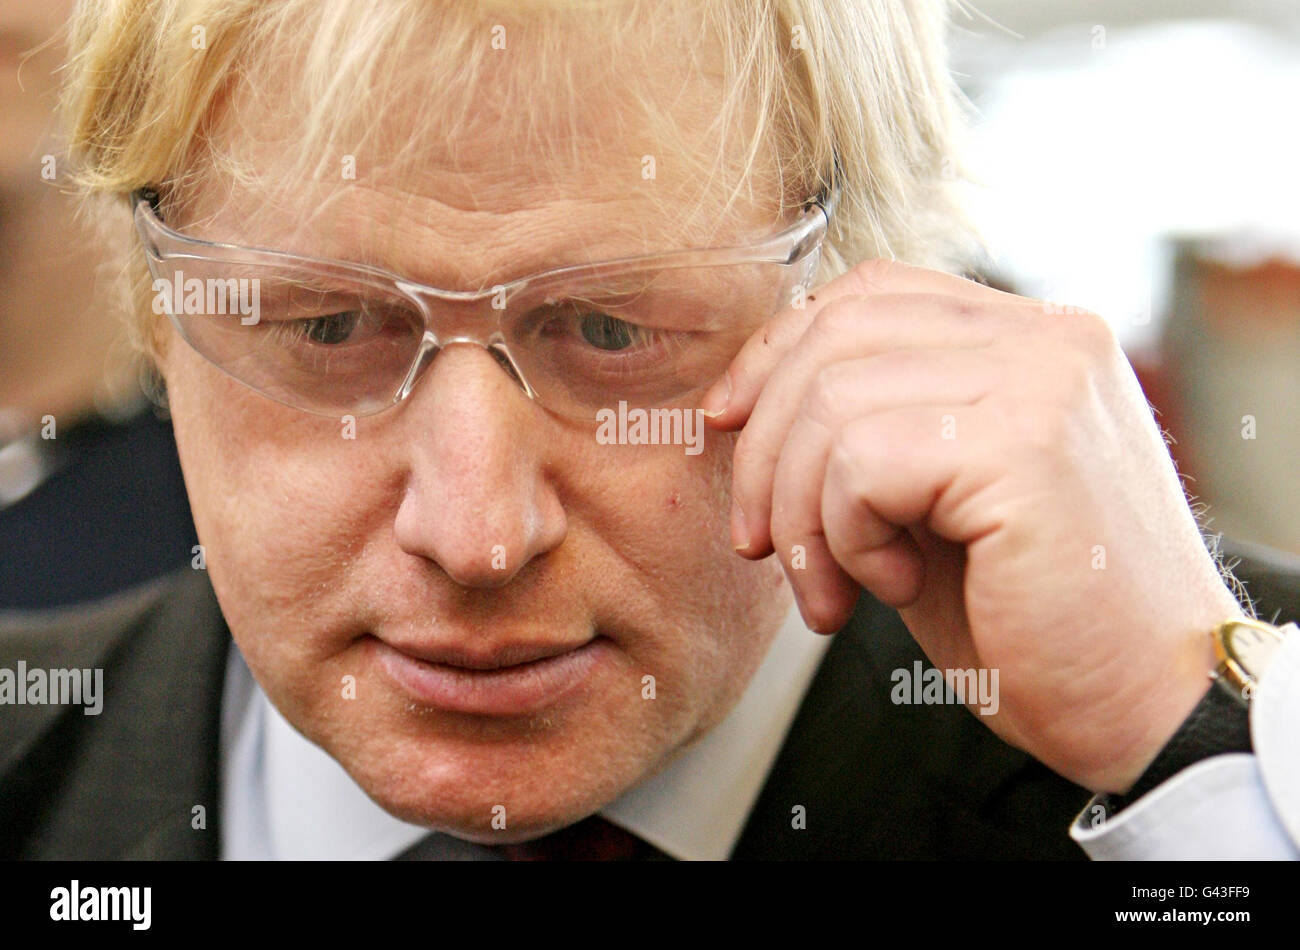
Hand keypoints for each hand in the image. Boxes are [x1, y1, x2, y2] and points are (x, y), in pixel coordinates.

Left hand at [702, 259, 1243, 793]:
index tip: (727, 424)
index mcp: (1030, 339)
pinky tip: (891, 587)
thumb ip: (873, 430)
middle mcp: (1047, 338)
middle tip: (762, 544)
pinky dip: (844, 536)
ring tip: (837, 590)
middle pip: (834, 337)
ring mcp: (1043, 380)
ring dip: (802, 513)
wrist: (1148, 712)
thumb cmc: (1035, 620)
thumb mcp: (934, 503)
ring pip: (832, 402)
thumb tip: (748, 401)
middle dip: (766, 448)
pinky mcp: (1025, 444)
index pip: (868, 295)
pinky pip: (860, 462)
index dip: (776, 355)